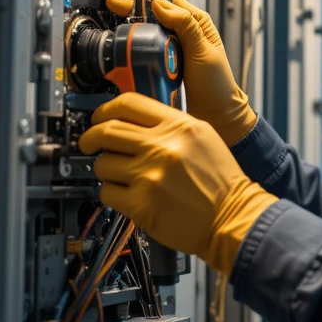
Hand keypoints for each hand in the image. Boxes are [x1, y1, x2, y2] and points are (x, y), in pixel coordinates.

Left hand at [78, 92, 277, 276]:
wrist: (233, 218)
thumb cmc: (222, 184)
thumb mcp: (204, 139)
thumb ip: (171, 126)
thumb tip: (135, 123)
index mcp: (180, 127)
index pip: (129, 103)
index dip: (106, 109)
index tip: (99, 117)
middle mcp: (163, 147)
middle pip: (106, 130)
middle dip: (90, 137)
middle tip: (88, 144)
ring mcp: (149, 176)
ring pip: (103, 163)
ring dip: (104, 169)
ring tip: (118, 175)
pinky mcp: (141, 204)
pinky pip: (107, 192)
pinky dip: (112, 194)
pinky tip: (126, 195)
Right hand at [105, 0, 257, 144]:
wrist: (216, 116)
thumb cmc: (217, 85)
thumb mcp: (203, 51)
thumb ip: (185, 26)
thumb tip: (160, 4)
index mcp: (196, 22)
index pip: (168, 0)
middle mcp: (183, 33)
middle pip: (153, 14)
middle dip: (133, 10)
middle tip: (113, 7)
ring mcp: (171, 48)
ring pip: (147, 31)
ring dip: (133, 29)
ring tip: (117, 25)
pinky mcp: (162, 63)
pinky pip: (146, 51)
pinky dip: (136, 49)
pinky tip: (126, 48)